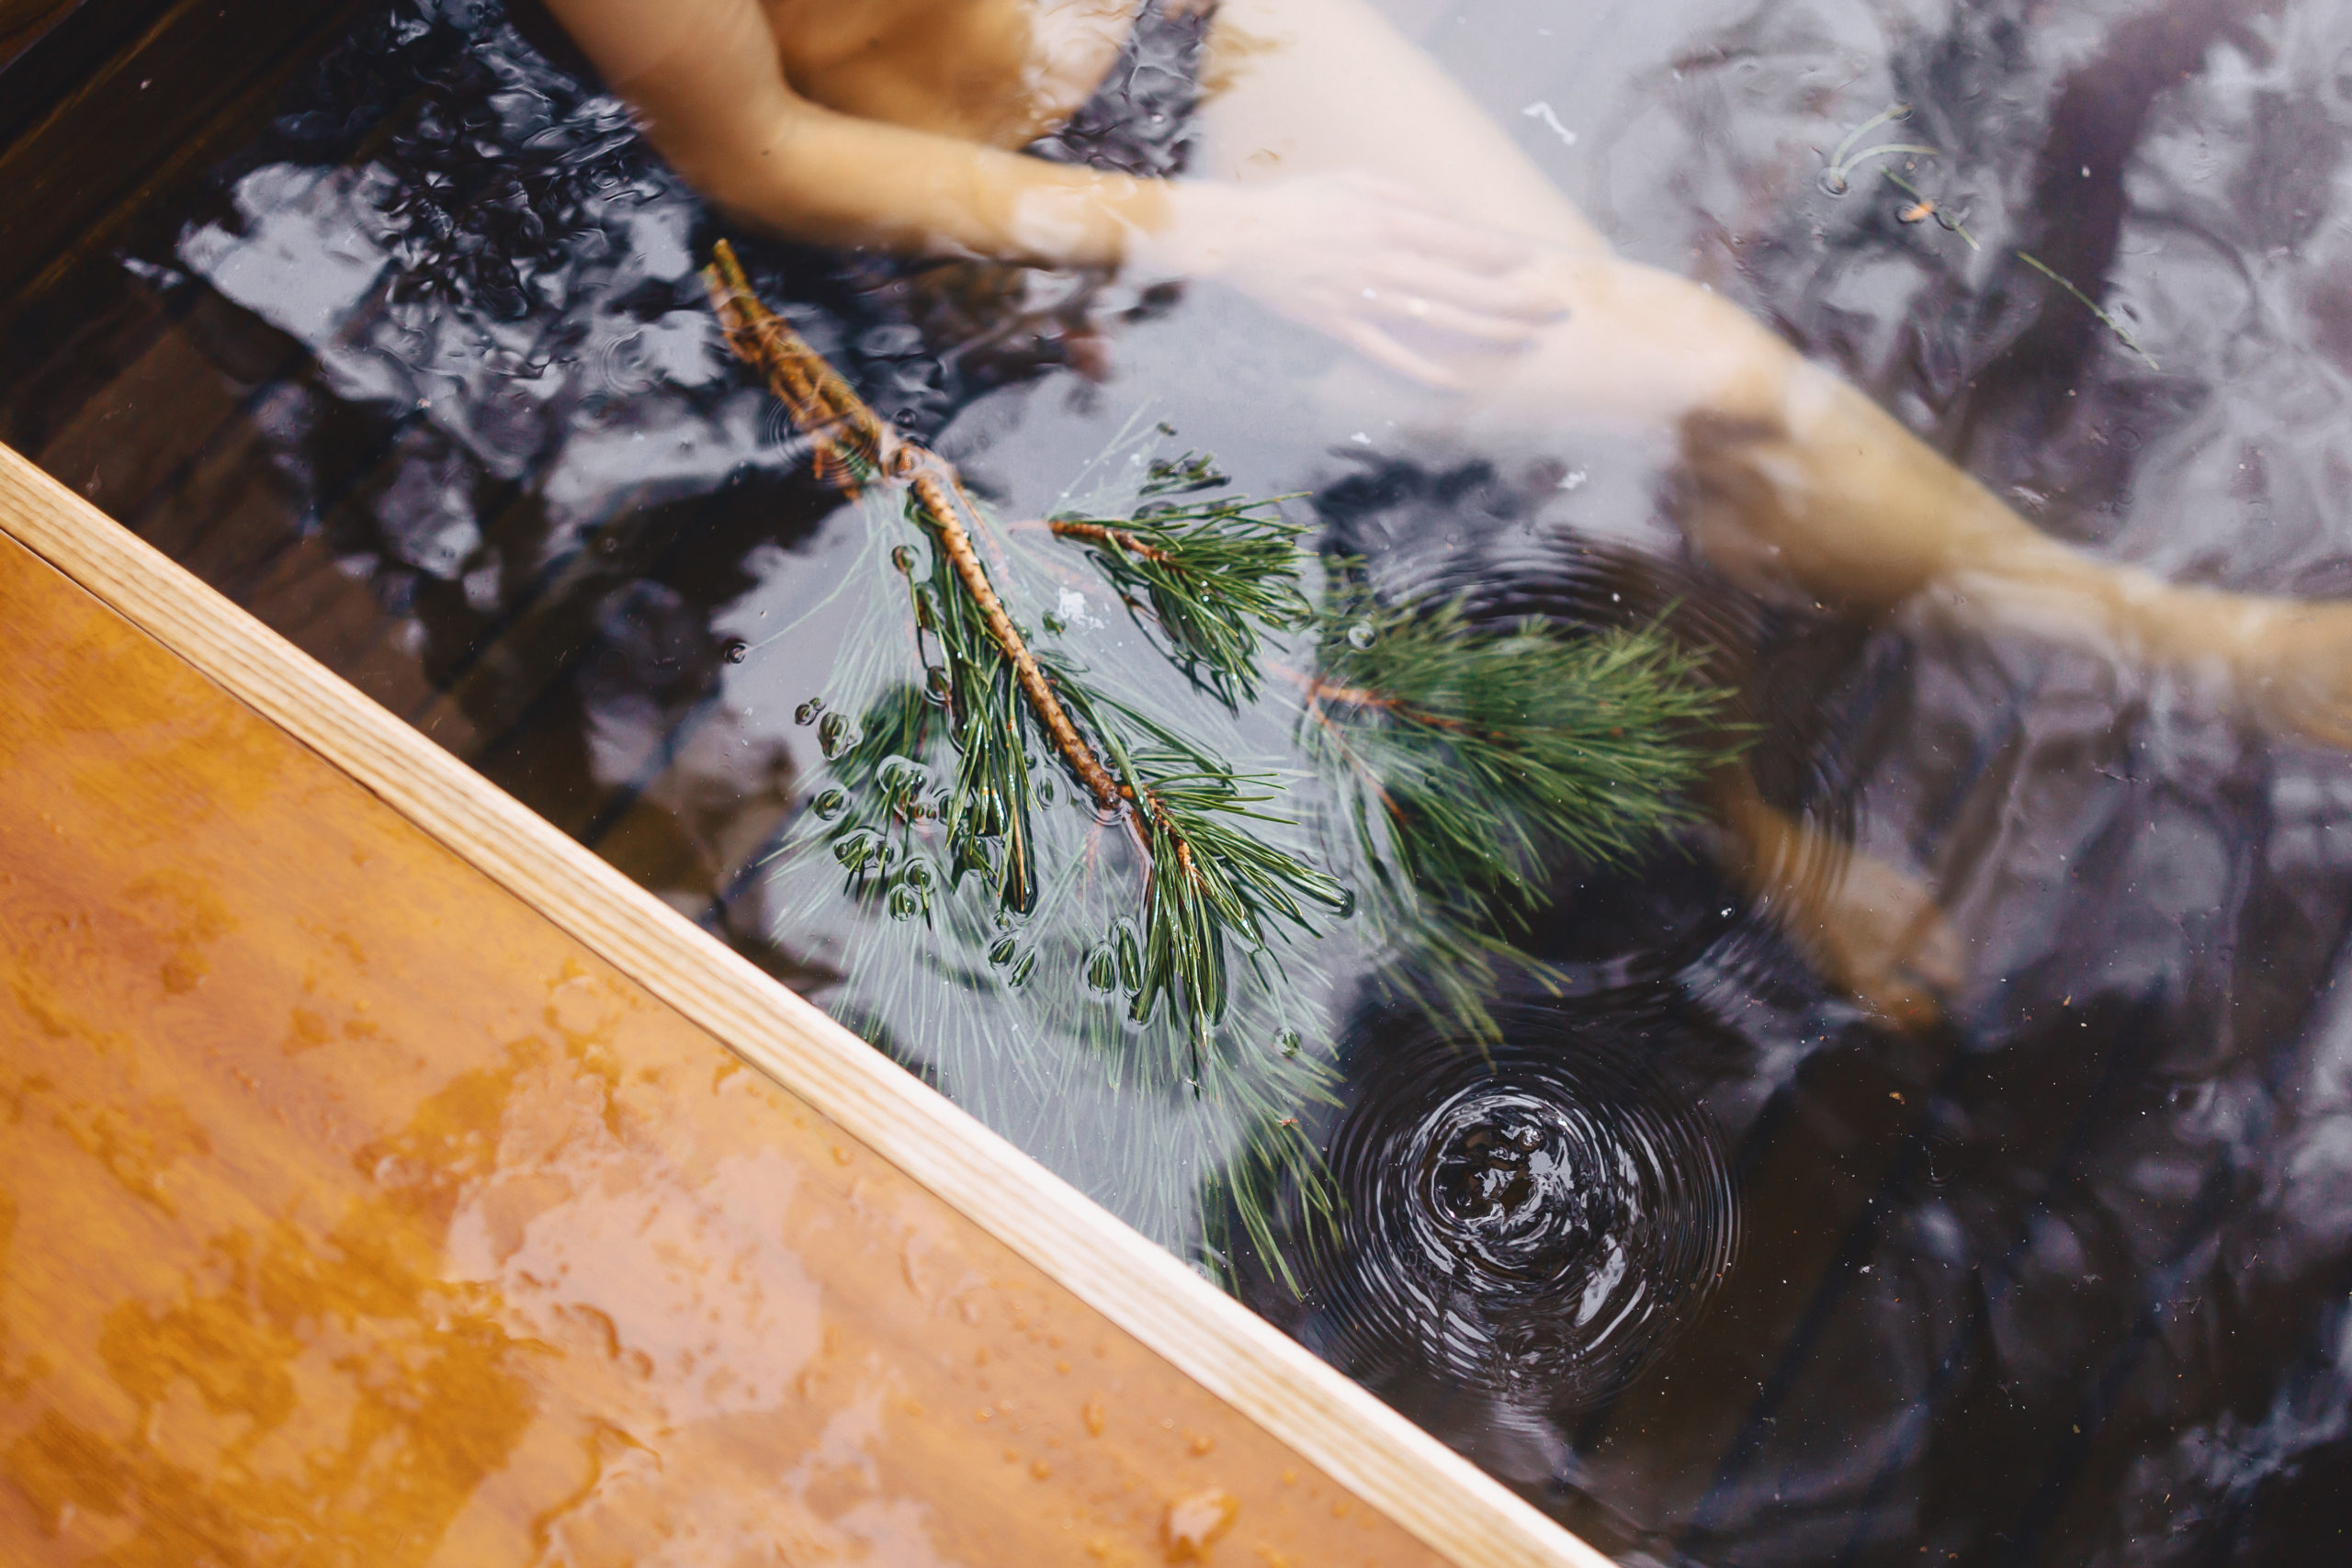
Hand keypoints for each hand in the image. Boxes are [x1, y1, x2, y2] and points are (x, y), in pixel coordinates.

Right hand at [1133, 172, 1568, 387]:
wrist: (1240, 235)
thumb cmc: (1300, 202)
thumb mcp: (1357, 180)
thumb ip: (1410, 198)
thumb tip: (1456, 219)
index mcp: (1391, 218)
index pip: (1464, 240)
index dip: (1504, 256)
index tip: (1535, 266)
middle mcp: (1384, 259)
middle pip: (1465, 285)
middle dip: (1516, 300)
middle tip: (1556, 311)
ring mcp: (1362, 296)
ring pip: (1438, 319)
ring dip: (1486, 333)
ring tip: (1525, 341)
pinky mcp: (1339, 324)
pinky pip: (1388, 352)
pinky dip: (1422, 369)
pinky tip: (1456, 381)